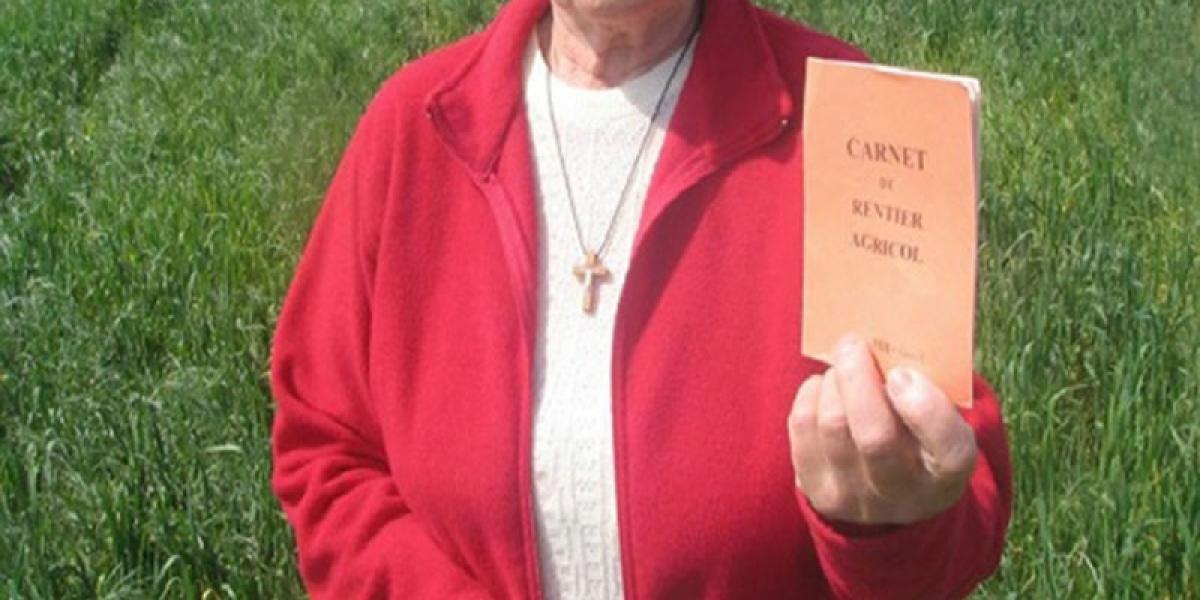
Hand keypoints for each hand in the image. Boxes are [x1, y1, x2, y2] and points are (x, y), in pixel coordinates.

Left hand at [789, 334, 976, 524]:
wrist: (888, 498)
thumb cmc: (918, 437)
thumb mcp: (940, 420)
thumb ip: (927, 387)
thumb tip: (884, 344)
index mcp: (948, 474)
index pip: (950, 452)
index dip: (925, 409)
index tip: (902, 374)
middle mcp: (904, 497)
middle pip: (875, 436)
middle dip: (859, 378)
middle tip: (853, 343)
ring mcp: (856, 500)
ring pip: (833, 426)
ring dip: (834, 383)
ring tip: (843, 368)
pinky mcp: (818, 493)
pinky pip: (803, 428)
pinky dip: (811, 394)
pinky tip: (825, 388)